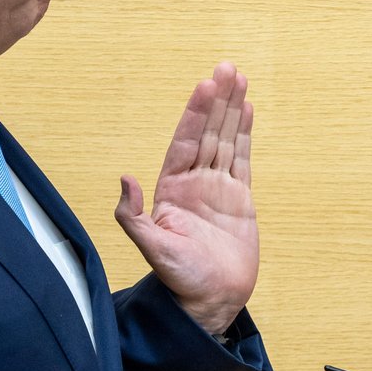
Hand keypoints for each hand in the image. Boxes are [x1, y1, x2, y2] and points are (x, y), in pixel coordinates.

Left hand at [116, 62, 256, 335]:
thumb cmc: (180, 278)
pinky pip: (243, 160)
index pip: (185, 143)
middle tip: (226, 69)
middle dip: (217, 101)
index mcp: (171, 190)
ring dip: (233, 110)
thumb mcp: (152, 248)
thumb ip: (133, 216)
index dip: (195, 115)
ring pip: (226, 140)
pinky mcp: (239, 199)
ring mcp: (218, 189)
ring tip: (239, 79)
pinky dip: (245, 134)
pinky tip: (247, 111)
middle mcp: (194, 183)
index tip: (205, 88)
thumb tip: (124, 179)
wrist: (210, 301)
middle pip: (208, 133)